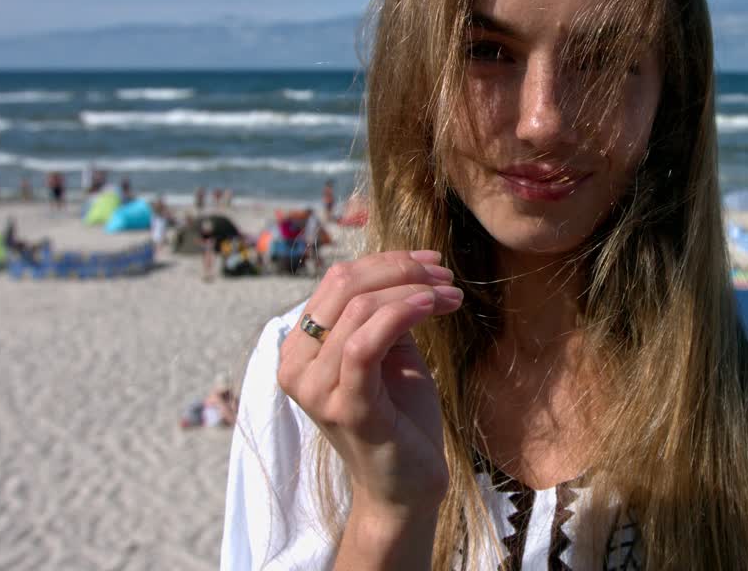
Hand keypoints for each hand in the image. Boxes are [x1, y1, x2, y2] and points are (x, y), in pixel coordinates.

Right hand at [276, 249, 461, 520]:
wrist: (407, 486)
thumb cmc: (401, 418)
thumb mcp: (390, 353)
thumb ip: (384, 313)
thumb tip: (406, 267)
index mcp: (300, 349)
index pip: (337, 281)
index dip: (386, 262)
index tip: (432, 261)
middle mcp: (296, 366)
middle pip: (345, 286)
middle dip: (401, 270)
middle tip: (444, 274)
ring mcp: (317, 389)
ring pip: (360, 309)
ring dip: (414, 290)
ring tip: (451, 294)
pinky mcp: (346, 408)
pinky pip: (366, 343)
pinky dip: (403, 314)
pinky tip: (434, 306)